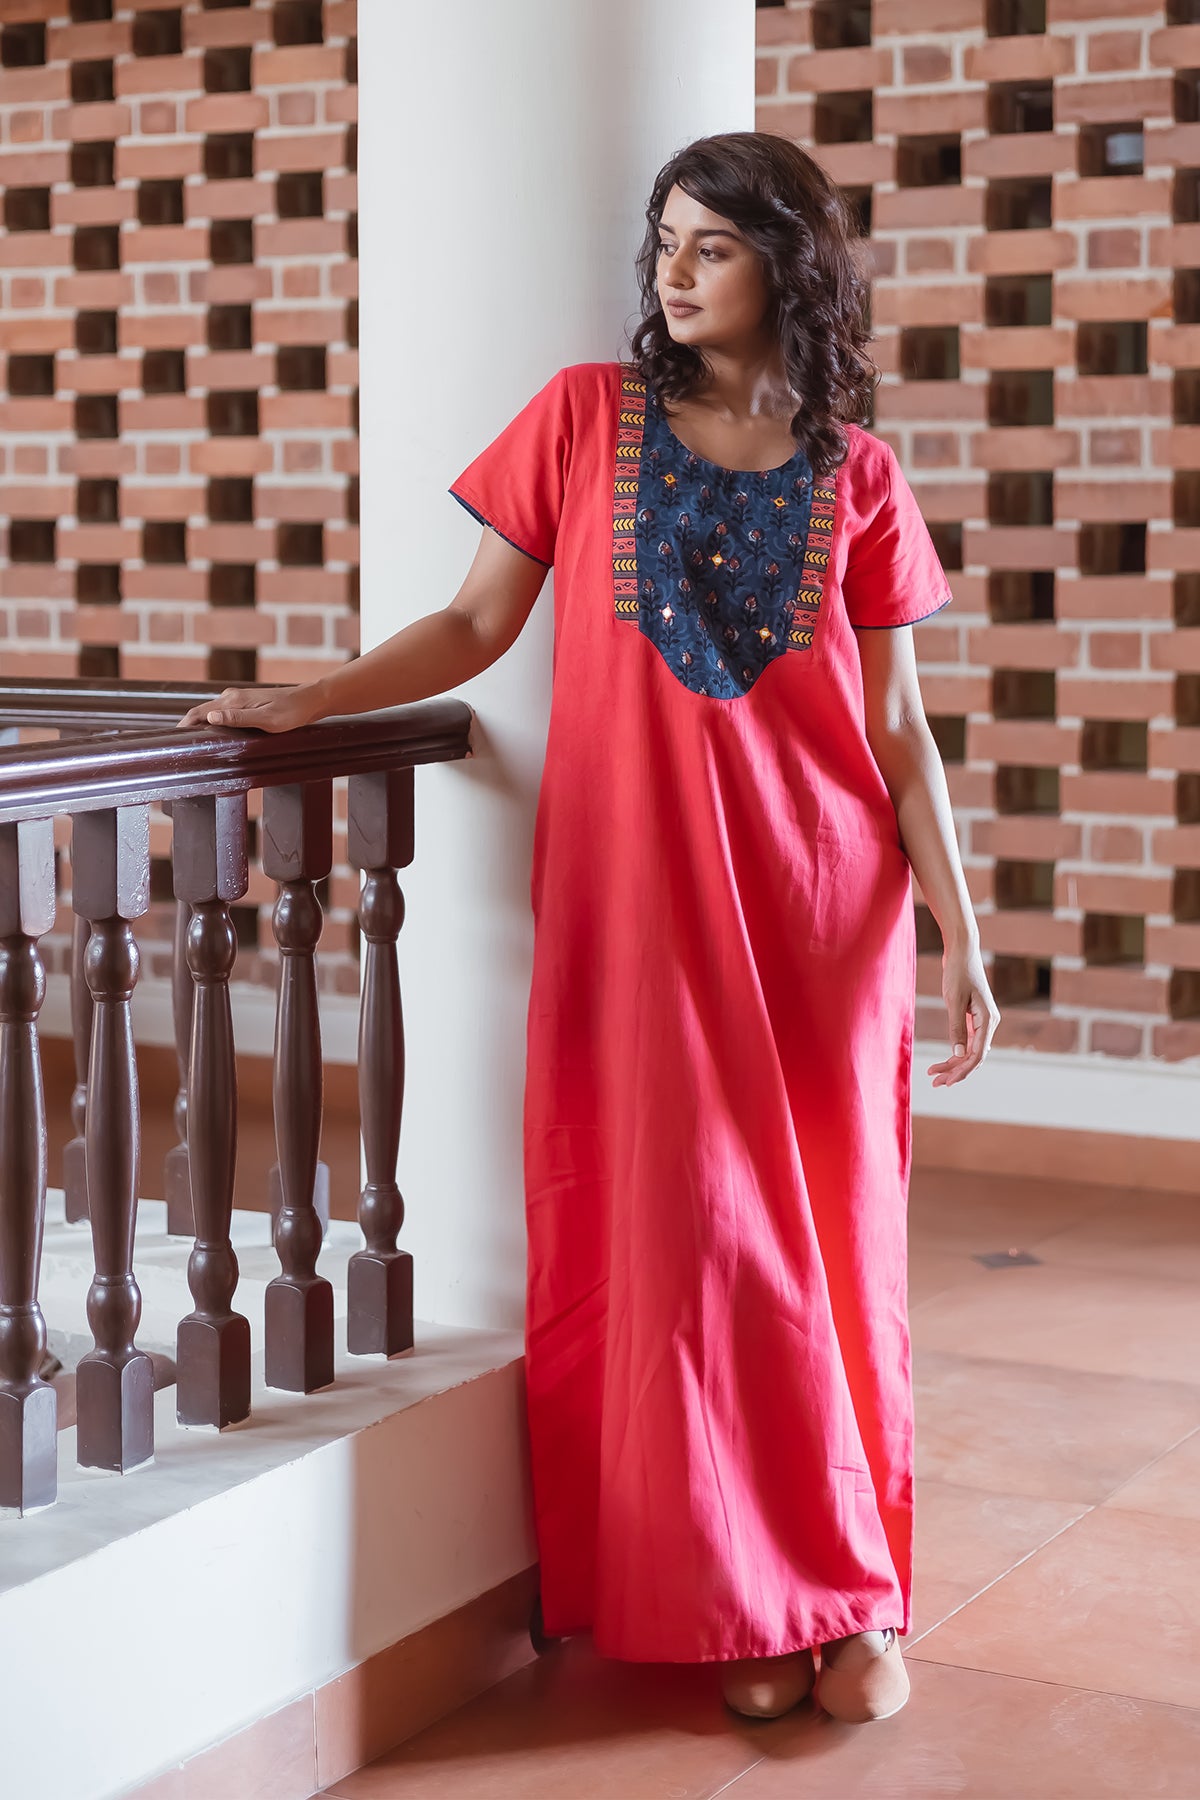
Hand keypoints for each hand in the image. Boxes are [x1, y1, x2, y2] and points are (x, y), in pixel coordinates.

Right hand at [176, 684, 323, 732]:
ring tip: (190, 740)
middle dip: (188, 725)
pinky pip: (222, 711)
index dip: (185, 724)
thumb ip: (238, 718)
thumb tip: (210, 716)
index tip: (171, 739)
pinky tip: (213, 731)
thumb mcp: (266, 720)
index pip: (199, 712)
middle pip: (202, 710)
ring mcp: (238, 698)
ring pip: (211, 710)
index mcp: (233, 700)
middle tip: (176, 745)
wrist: (310, 701)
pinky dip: (212, 720)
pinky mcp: (246, 702)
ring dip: (199, 723)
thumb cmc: (291, 713)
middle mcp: (232, 696)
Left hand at [927, 941, 999, 1086]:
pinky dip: (955, 1051)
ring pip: (970, 1050)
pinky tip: (944, 1061)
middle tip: (935, 1082)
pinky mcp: (974, 1017)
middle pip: (974, 1056)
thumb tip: (958, 1054)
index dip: (963, 1070)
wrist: (962, 950)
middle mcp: (988, 1023)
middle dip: (955, 1071)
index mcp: (988, 1020)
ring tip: (934, 1074)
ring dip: (954, 1063)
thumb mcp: (954, 1000)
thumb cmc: (958, 972)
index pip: (978, 1054)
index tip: (947, 1081)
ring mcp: (982, 1021)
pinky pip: (967, 1041)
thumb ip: (956, 1028)